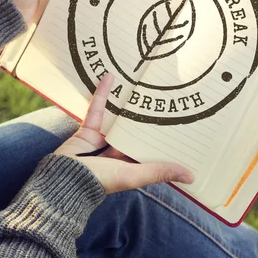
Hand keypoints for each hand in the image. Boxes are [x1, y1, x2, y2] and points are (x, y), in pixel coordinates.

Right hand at [54, 74, 194, 193]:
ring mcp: (102, 140)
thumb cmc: (101, 180)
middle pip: (136, 132)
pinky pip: (97, 109)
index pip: (150, 150)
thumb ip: (160, 172)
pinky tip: (110, 77)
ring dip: (127, 103)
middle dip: (148, 118)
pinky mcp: (87, 129)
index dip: (163, 140)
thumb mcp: (134, 175)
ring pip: (118, 119)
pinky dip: (102, 93)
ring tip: (141, 85)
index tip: (181, 126)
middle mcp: (117, 153)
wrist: (65, 178)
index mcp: (130, 166)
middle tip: (165, 97)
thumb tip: (192, 177)